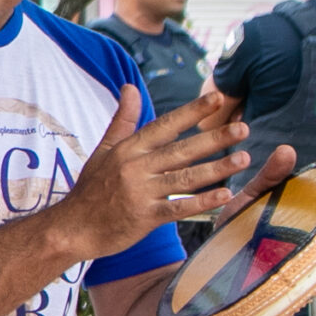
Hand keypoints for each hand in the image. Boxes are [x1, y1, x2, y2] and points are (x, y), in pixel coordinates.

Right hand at [48, 87, 278, 259]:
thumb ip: (123, 119)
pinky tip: (225, 196)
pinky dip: (202, 202)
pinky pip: (178, 208)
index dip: (191, 112)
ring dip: (216, 169)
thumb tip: (130, 87)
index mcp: (128, 150)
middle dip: (213, 138)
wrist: (72, 228)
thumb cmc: (90, 189)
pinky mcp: (144, 217)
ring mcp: (140, 193)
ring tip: (244, 159)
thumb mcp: (104, 150)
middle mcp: (134, 168)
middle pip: (180, 150)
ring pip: (184, 178)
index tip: (217, 99)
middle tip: (243, 129)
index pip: (164, 126)